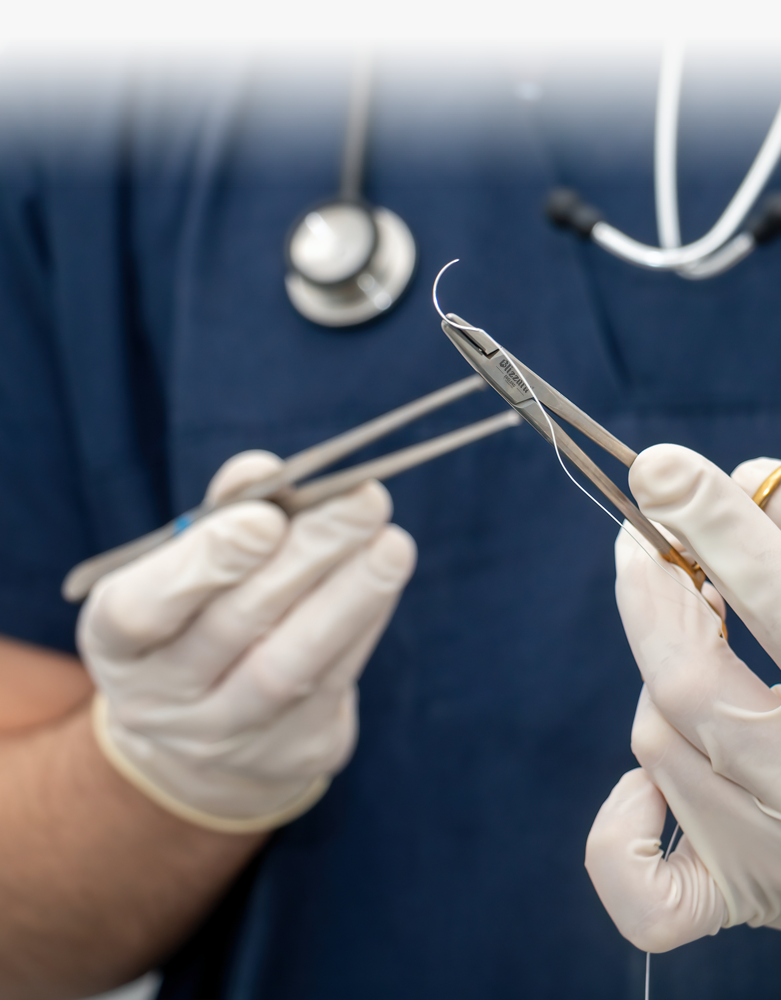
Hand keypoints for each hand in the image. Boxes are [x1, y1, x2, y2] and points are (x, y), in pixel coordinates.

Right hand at [77, 451, 415, 832]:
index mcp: (115, 645)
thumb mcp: (178, 571)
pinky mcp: (289, 755)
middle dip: (305, 558)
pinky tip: (383, 575)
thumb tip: (264, 472)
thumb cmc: (190, 622)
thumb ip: (217, 516)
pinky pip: (332, 683)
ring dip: (349, 598)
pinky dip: (363, 622)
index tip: (265, 516)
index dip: (202, 564)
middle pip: (232, 629)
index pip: (141, 610)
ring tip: (391, 544)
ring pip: (290, 667)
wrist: (198, 738)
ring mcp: (222, 739)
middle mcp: (158, 702)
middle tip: (361, 500)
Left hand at [585, 444, 780, 951]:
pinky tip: (647, 785)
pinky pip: (646, 892)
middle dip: (654, 598)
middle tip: (646, 536)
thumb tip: (737, 480)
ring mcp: (780, 864)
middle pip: (688, 688)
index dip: (719, 530)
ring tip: (702, 645)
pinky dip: (624, 829)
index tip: (663, 471)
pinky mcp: (748, 902)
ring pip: (658, 749)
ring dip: (661, 682)